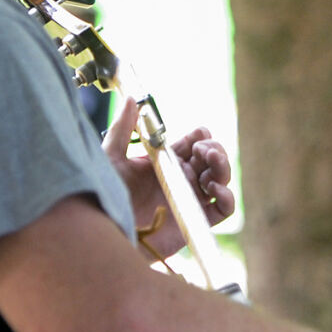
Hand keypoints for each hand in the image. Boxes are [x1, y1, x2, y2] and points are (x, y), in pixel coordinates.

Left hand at [103, 97, 235, 256]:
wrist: (107, 232)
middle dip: (214, 149)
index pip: (195, 142)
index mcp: (166, 161)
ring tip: (211, 164)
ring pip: (221, 178)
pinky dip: (227, 197)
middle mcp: (181, 178)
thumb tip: (134, 99)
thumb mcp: (111, 158)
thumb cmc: (105, 196)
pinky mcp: (196, 220)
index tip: (197, 137)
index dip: (201, 137)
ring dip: (222, 167)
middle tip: (203, 151)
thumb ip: (122, 129)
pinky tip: (215, 189)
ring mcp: (190, 198)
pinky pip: (223, 208)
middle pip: (212, 157)